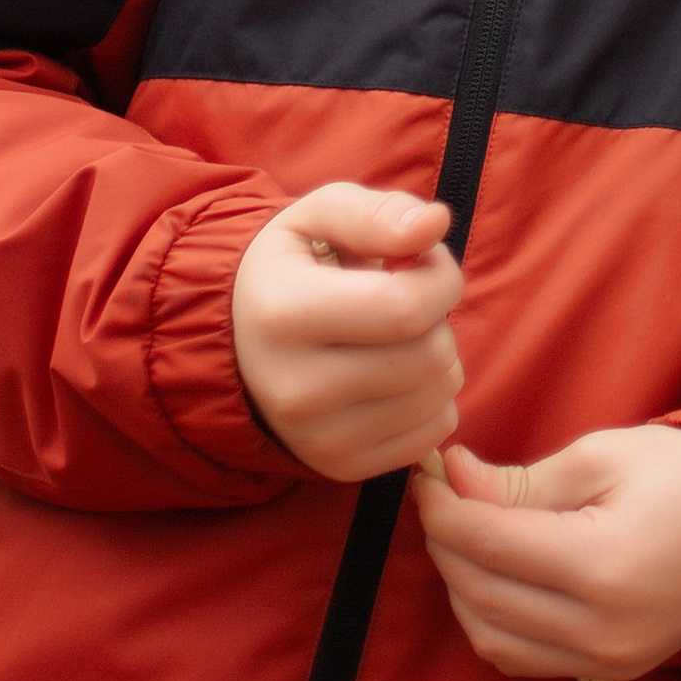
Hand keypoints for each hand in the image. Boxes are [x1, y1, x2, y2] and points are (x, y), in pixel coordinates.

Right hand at [231, 183, 463, 480]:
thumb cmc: (294, 267)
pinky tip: (396, 373)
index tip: (421, 260)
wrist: (240, 341)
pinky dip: (433, 397)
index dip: (440, 276)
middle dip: (438, 315)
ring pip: (439, 394)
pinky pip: (435, 431)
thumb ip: (375, 213)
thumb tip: (436, 223)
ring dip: (439, 354)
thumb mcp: (319, 216)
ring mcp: (318, 438)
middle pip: (429, 354)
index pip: (406, 308)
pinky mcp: (340, 467)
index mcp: (286, 316)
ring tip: (396, 335)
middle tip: (404, 297)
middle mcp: (296, 390)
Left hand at [417, 427, 680, 680]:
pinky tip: (495, 579)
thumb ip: (523, 480)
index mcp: (603, 565)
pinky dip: (493, 621)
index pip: (490, 544)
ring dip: (463, 588)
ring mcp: (605, 661)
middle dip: (448, 545)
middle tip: (442, 499)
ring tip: (466, 537)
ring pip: (491, 638)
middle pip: (482, 594)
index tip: (428, 478)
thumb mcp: (605, 456)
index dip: (445, 510)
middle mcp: (600, 629)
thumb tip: (455, 480)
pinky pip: (523, 660)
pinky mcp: (609, 674)